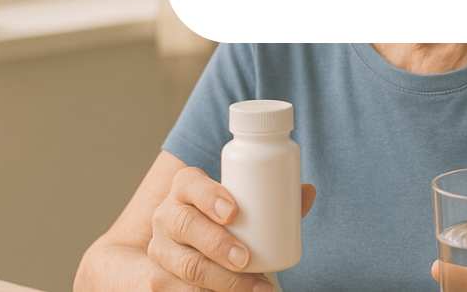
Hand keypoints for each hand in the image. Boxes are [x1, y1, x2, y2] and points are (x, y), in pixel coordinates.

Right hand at [146, 166, 315, 290]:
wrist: (182, 246)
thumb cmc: (221, 219)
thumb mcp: (239, 204)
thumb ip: (273, 199)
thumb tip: (308, 192)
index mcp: (185, 188)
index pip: (190, 184)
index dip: (209, 196)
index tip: (233, 212)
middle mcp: (167, 215)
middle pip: (185, 226)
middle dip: (217, 244)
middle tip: (246, 258)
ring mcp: (160, 249)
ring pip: (187, 265)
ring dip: (223, 280)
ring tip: (256, 286)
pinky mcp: (158, 279)